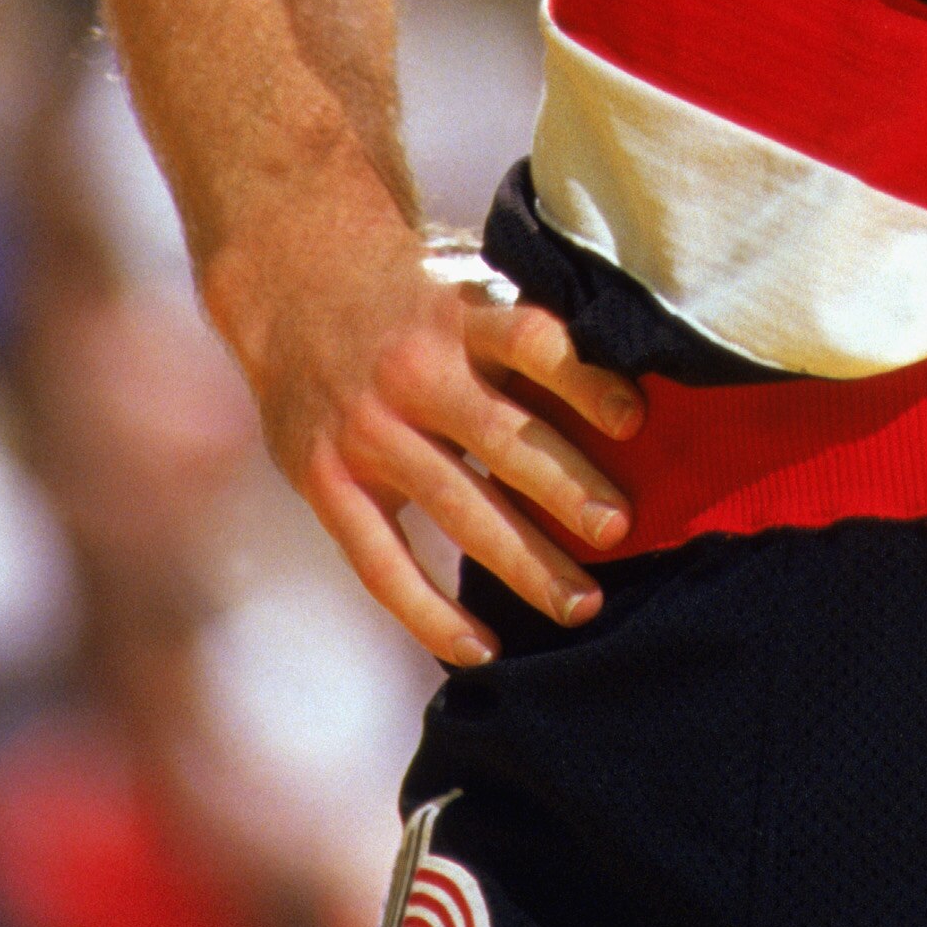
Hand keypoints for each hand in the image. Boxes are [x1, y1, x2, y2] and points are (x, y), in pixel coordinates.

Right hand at [206, 214, 641, 662]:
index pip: (530, 342)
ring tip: (581, 603)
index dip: (584, 381)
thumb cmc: (406, 293)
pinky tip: (480, 647)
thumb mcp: (461, 286)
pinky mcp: (327, 481)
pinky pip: (381, 561)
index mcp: (457, 318)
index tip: (635, 419)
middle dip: (565, 488)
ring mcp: (367, 431)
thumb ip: (520, 336)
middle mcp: (414, 373)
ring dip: (522, 560)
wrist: (290, 280)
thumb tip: (622, 388)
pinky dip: (429, 611)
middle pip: (499, 436)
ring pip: (454, 506)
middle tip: (620, 530)